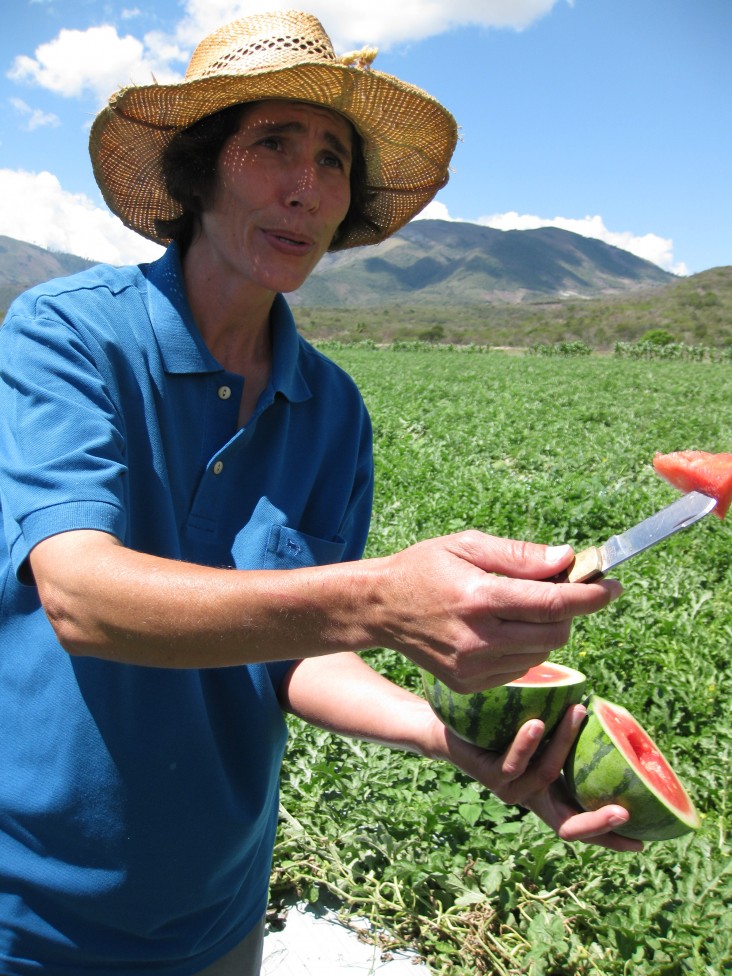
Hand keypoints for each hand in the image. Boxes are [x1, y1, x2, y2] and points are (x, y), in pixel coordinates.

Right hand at [374, 531, 621, 691]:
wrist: (380, 609)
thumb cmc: (424, 568)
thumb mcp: (466, 545)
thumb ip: (519, 555)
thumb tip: (567, 558)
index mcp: (480, 597)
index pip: (553, 604)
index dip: (592, 596)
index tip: (613, 586)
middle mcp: (479, 638)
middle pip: (556, 633)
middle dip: (570, 612)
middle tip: (561, 591)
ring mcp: (473, 668)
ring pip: (542, 653)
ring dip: (547, 631)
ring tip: (523, 609)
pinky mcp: (469, 686)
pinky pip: (520, 669)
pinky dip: (524, 649)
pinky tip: (502, 631)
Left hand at [426, 703, 642, 852]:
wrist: (451, 733)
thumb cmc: (502, 732)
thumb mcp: (541, 737)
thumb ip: (566, 737)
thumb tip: (601, 707)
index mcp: (547, 797)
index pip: (582, 825)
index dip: (609, 837)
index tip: (643, 841)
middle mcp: (530, 799)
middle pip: (567, 827)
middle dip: (597, 824)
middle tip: (625, 813)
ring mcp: (510, 791)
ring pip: (545, 776)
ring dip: (564, 742)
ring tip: (578, 711)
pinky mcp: (489, 776)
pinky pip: (512, 763)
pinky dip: (526, 743)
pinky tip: (536, 723)